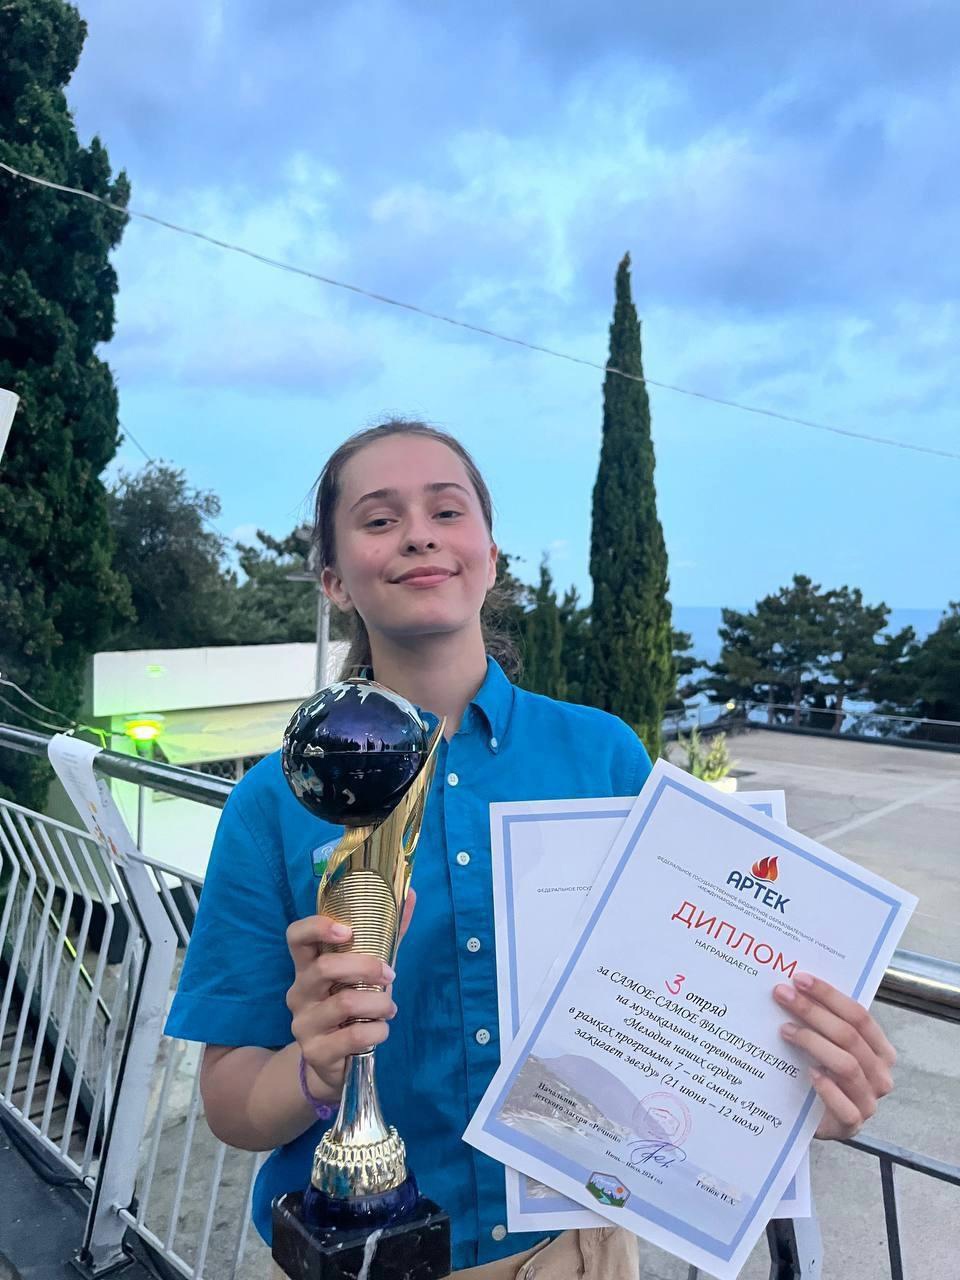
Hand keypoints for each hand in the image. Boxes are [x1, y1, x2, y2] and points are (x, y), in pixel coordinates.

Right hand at [285, 890, 416, 1100]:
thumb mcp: (365, 971)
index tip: (346, 931)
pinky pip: (354, 1037)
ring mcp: (303, 1023)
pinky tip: (381, 1030)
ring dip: (379, 1004)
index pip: (296, 936)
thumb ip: (385, 936)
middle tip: (390, 976)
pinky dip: (378, 1031)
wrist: (334, 1061)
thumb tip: (412, 895)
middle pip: (324, 968)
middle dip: (366, 968)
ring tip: (389, 1009)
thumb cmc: (352, 1004)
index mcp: (307, 966)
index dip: (316, 927)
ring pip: (345, 1004)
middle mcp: (299, 991)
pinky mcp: (316, 1052)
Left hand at [773, 971, 895, 1139]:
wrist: (816, 1119)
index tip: (799, 979)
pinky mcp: (852, 1125)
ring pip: (846, 1065)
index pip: (859, 1016)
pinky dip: (828, 1088)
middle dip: (813, 1011)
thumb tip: (794, 986)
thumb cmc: (823, 1074)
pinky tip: (809, 1073)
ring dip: (813, 1042)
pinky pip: (845, 1107)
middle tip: (783, 995)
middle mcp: (880, 1075)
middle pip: (849, 1036)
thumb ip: (823, 1021)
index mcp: (880, 1051)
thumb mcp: (828, 1045)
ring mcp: (869, 1102)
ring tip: (785, 1030)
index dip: (829, 995)